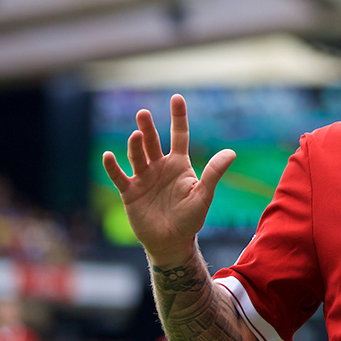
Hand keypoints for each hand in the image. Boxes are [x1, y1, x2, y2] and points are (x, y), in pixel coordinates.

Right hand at [102, 94, 234, 265]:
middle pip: (153, 142)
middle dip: (148, 127)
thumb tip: (231, 152)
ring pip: (137, 156)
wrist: (171, 242)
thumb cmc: (190, 218)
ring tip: (136, 135)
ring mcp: (143, 178)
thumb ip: (214, 173)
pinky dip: (113, 167)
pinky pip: (120, 177)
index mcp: (179, 164)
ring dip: (135, 145)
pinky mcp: (130, 192)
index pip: (179, 135)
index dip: (178, 117)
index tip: (177, 98)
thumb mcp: (204, 195)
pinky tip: (109, 156)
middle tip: (143, 113)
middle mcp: (159, 166)